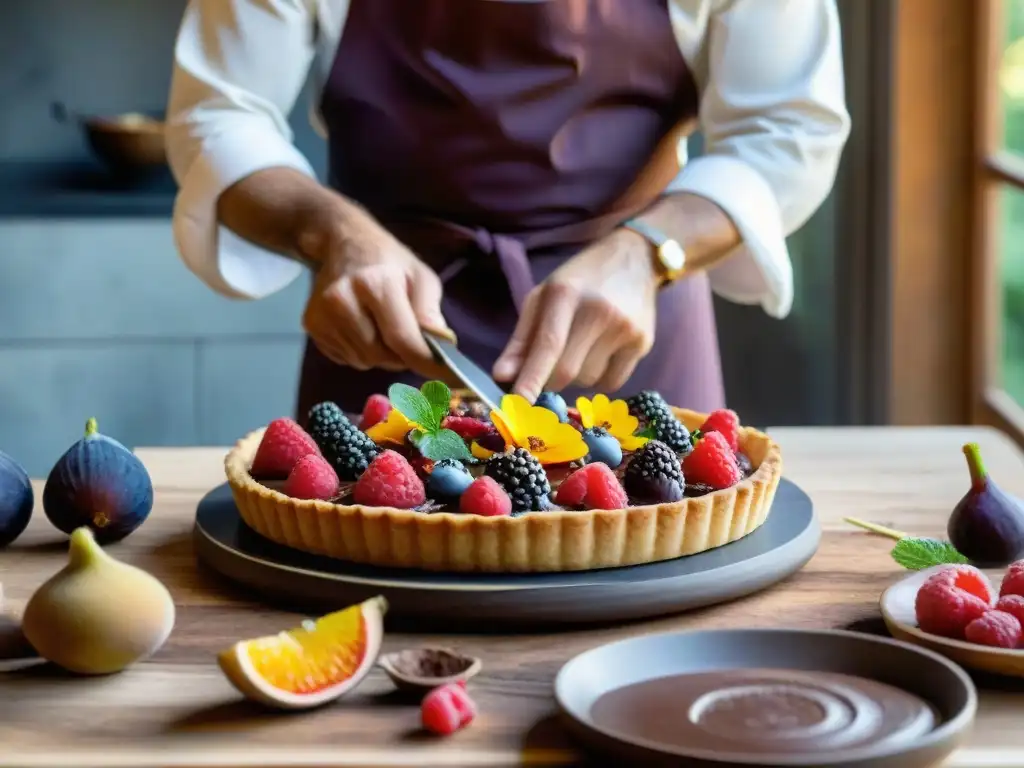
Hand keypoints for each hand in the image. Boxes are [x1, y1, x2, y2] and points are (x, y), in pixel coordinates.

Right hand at [300, 202, 454, 378]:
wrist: (344, 242)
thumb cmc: (389, 262)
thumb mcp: (421, 277)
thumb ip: (431, 312)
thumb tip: (441, 348)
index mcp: (375, 283)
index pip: (401, 338)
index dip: (424, 362)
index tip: (446, 377)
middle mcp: (342, 300)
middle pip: (381, 355)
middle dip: (401, 356)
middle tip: (407, 337)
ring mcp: (322, 314)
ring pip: (363, 361)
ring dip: (380, 355)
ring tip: (381, 326)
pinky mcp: (311, 325)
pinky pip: (346, 358)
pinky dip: (360, 352)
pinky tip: (362, 327)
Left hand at [492, 228, 658, 401]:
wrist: (636, 259)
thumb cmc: (580, 280)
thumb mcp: (544, 297)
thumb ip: (522, 339)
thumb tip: (502, 377)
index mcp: (566, 294)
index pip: (548, 345)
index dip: (532, 378)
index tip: (519, 403)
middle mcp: (599, 312)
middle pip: (567, 371)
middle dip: (548, 382)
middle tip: (545, 371)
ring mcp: (625, 328)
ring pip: (588, 380)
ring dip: (575, 378)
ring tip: (579, 349)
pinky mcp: (643, 343)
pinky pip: (612, 383)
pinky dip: (598, 380)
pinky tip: (599, 355)